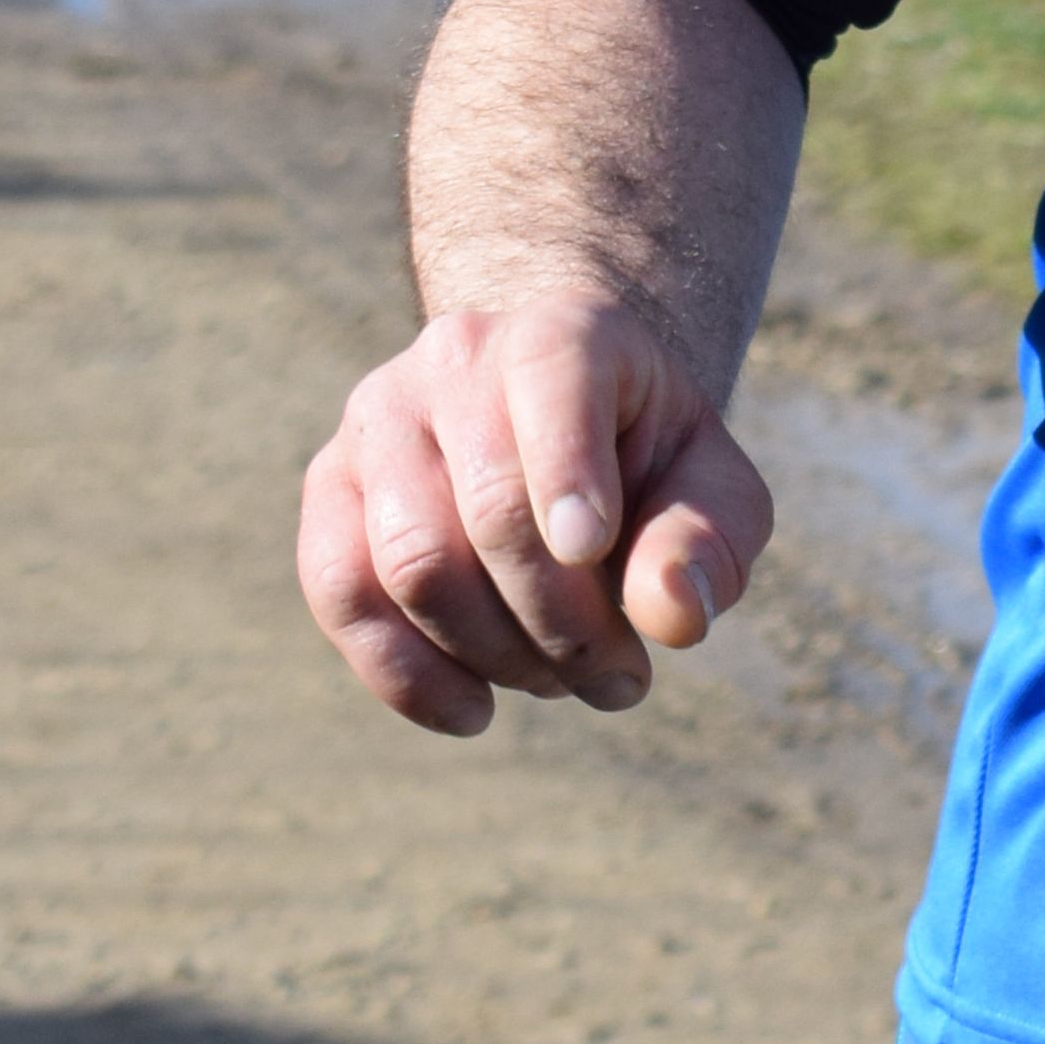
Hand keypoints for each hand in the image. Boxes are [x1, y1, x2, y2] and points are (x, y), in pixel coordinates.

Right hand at [298, 289, 774, 739]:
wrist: (564, 423)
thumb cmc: (648, 461)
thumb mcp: (713, 489)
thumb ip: (706, 542)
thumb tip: (672, 617)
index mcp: (564, 332)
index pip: (553, 379)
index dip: (569, 474)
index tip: (593, 552)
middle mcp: (456, 359)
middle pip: (487, 512)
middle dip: (562, 623)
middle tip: (620, 678)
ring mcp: (379, 419)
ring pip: (412, 561)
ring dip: (495, 654)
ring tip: (559, 681)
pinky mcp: (331, 487)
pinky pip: (339, 590)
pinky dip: (405, 674)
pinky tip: (474, 711)